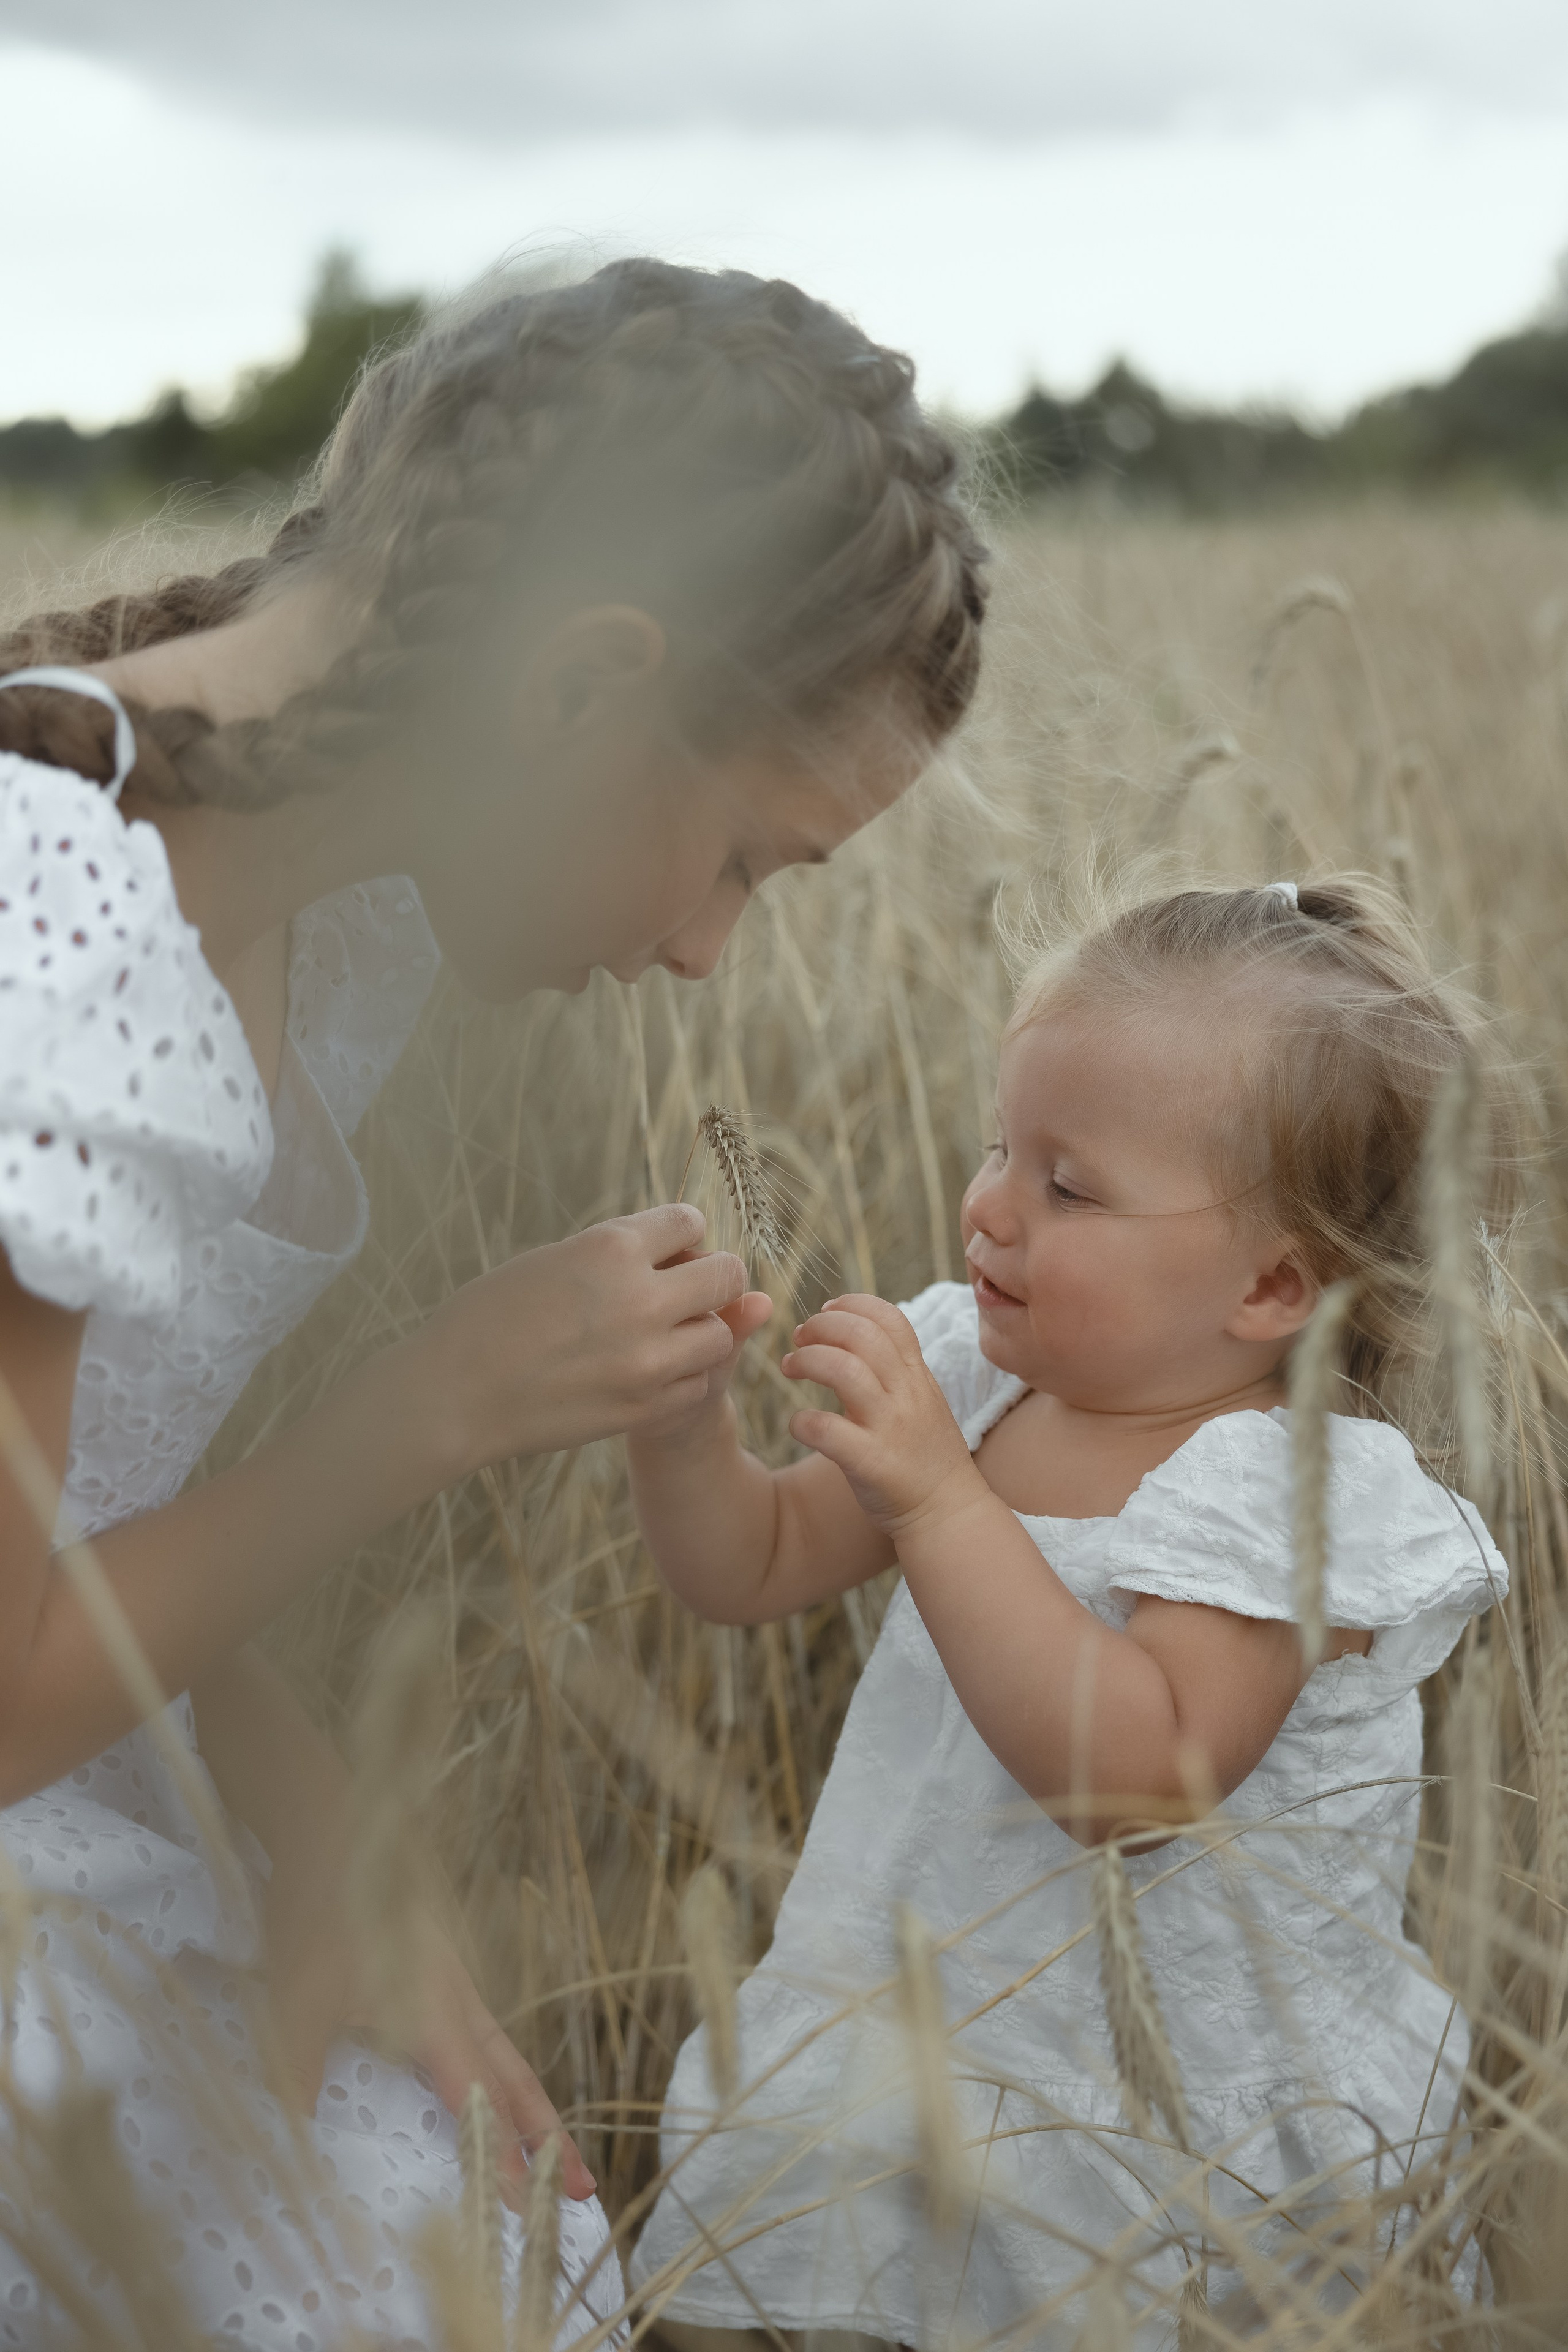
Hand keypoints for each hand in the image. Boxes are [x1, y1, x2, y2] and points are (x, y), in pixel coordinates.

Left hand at [266, 1859, 595, 2203]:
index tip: (530, 2203)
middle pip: (512, 2078)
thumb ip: (298, 2075)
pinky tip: (486, 2077)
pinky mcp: (438, 1965)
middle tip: (580, 2188)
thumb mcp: (295, 2002)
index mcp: (433, 2013)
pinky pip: (482, 2030)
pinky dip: (500, 2069)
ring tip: (551, 2147)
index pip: (476, 2100)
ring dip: (529, 2104)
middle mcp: (456, 2000)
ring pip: (502, 2053)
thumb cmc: (318, 1914)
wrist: (333, 1826)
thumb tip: (293, 2143)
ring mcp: (452, 1979)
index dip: (502, 2154)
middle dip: (546, 2136)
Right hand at [412, 1203, 749, 1475]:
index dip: (684, 1233)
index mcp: (610, 1248)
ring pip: (720, 1335)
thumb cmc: (489, 1319)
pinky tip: (649, 1373)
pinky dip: (683, 1377)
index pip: (690, 1221)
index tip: (671, 1249)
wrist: (454, 1394)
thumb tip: (673, 1253)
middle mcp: (639, 1299)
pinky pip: (698, 1385)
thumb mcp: (553, 1261)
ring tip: (663, 1336)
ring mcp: (647, 1359)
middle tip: (688, 1289)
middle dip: (713, 1276)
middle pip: (726, 1275)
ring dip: (700, 1331)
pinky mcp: (643, 1408)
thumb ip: (616, 1254)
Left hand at [783, 1294, 987, 1537]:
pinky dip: (801, 1421)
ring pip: (843, 1370)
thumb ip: (895, 1370)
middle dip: (822, 1327)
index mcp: (918, 1376)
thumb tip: (854, 1335)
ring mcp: (890, 1427)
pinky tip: (797, 1425)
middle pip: (862, 1335)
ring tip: (790, 1366)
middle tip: (800, 1338)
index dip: (853, 1305)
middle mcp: (906, 1394)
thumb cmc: (926, 1456)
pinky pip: (826, 1429)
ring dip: (807, 1360)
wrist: (950, 1512)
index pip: (891, 1318)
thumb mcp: (923, 1400)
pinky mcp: (871, 1462)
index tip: (827, 1311)